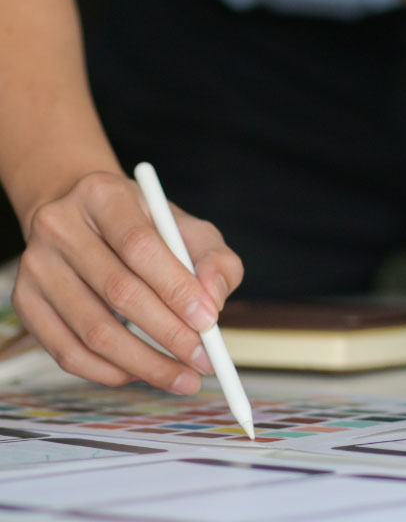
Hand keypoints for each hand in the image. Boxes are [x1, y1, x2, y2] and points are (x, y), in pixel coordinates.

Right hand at [13, 171, 242, 392]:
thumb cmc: (144, 226)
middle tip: (204, 360)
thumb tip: (214, 300)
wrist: (85, 220)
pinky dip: (111, 371)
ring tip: (182, 377)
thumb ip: (213, 258)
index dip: (177, 288)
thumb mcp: (185, 227)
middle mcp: (60, 227)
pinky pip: (67, 352)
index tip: (209, 321)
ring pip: (92, 330)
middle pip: (118, 291)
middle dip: (169, 333)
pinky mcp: (25, 303)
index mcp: (103, 196)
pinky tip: (143, 373)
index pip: (140, 246)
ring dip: (145, 363)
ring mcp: (36, 267)